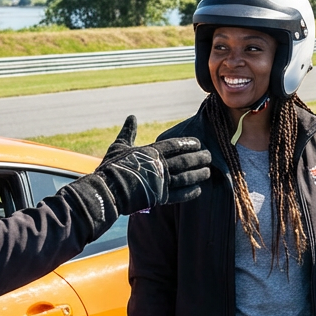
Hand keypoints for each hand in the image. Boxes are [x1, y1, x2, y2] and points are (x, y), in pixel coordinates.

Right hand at [96, 116, 211, 213]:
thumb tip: (131, 117)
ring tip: (208, 172)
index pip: (175, 145)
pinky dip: (190, 192)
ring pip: (186, 177)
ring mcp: (161, 182)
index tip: (198, 143)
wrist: (106, 190)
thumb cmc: (111, 167)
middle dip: (199, 158)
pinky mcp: (159, 197)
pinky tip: (199, 189)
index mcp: (150, 152)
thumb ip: (128, 132)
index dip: (188, 144)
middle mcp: (159, 166)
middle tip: (209, 156)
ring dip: (198, 174)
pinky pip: (179, 195)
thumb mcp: (119, 145)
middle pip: (184, 160)